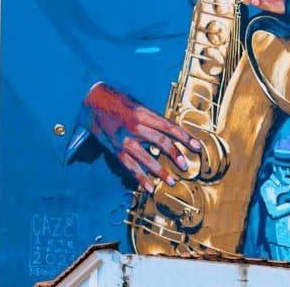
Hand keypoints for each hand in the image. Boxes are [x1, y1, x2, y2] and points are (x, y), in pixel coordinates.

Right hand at [82, 83, 201, 191]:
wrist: (92, 102)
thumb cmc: (119, 102)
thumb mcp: (139, 105)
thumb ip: (154, 120)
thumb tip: (173, 134)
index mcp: (144, 113)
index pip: (169, 126)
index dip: (185, 137)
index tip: (197, 147)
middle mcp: (135, 126)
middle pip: (160, 142)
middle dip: (175, 155)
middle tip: (185, 167)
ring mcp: (124, 139)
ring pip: (145, 158)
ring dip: (159, 171)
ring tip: (171, 181)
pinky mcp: (115, 149)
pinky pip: (130, 166)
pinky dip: (140, 178)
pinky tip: (149, 187)